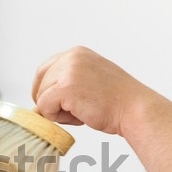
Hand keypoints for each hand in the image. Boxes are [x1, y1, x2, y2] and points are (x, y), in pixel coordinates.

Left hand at [31, 46, 157, 136]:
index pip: (44, 70)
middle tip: (77, 109)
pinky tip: (79, 116)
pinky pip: (44, 108)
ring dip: (57, 111)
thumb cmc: (115, 102)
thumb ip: (65, 84)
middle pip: (40, 84)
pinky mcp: (65, 87)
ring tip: (83, 111)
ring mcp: (68, 70)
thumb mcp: (88, 82)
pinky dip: (58, 118)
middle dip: (51, 102)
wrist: (135, 110)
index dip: (46, 90)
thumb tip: (37, 104)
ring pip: (41, 97)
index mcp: (77, 53)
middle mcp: (71, 57)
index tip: (59, 103)